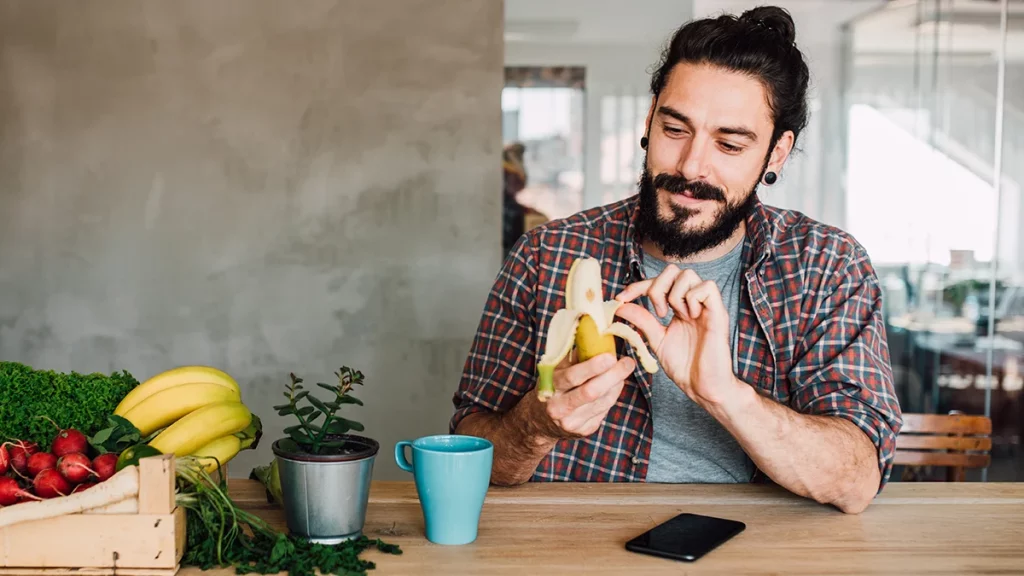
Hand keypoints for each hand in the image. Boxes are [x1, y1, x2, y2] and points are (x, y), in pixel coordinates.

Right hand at [528, 352, 635, 440]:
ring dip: (617, 384)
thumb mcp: (553, 371)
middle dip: (613, 376)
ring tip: (623, 370)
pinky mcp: (584, 430)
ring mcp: (572, 422)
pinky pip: (605, 410)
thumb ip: (571, 356)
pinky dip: (612, 396)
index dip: (592, 367)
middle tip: (628, 362)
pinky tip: (614, 386)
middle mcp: (559, 408)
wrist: (539, 422)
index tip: (610, 356)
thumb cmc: (552, 388)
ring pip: (603, 402)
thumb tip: (593, 334)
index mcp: (549, 388)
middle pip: (591, 392)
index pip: (572, 377)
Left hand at [614, 266, 741, 408]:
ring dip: (675, 295)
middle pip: (674, 270)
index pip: (658, 283)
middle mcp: (693, 303)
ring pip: (688, 274)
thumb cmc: (685, 367)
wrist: (703, 387)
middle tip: (658, 312)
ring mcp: (706, 306)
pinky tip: (692, 317)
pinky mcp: (719, 313)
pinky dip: (693, 299)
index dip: (637, 286)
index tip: (621, 298)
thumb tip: (621, 305)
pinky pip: (707, 287)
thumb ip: (642, 320)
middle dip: (658, 286)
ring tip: (677, 317)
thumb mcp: (657, 340)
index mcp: (679, 308)